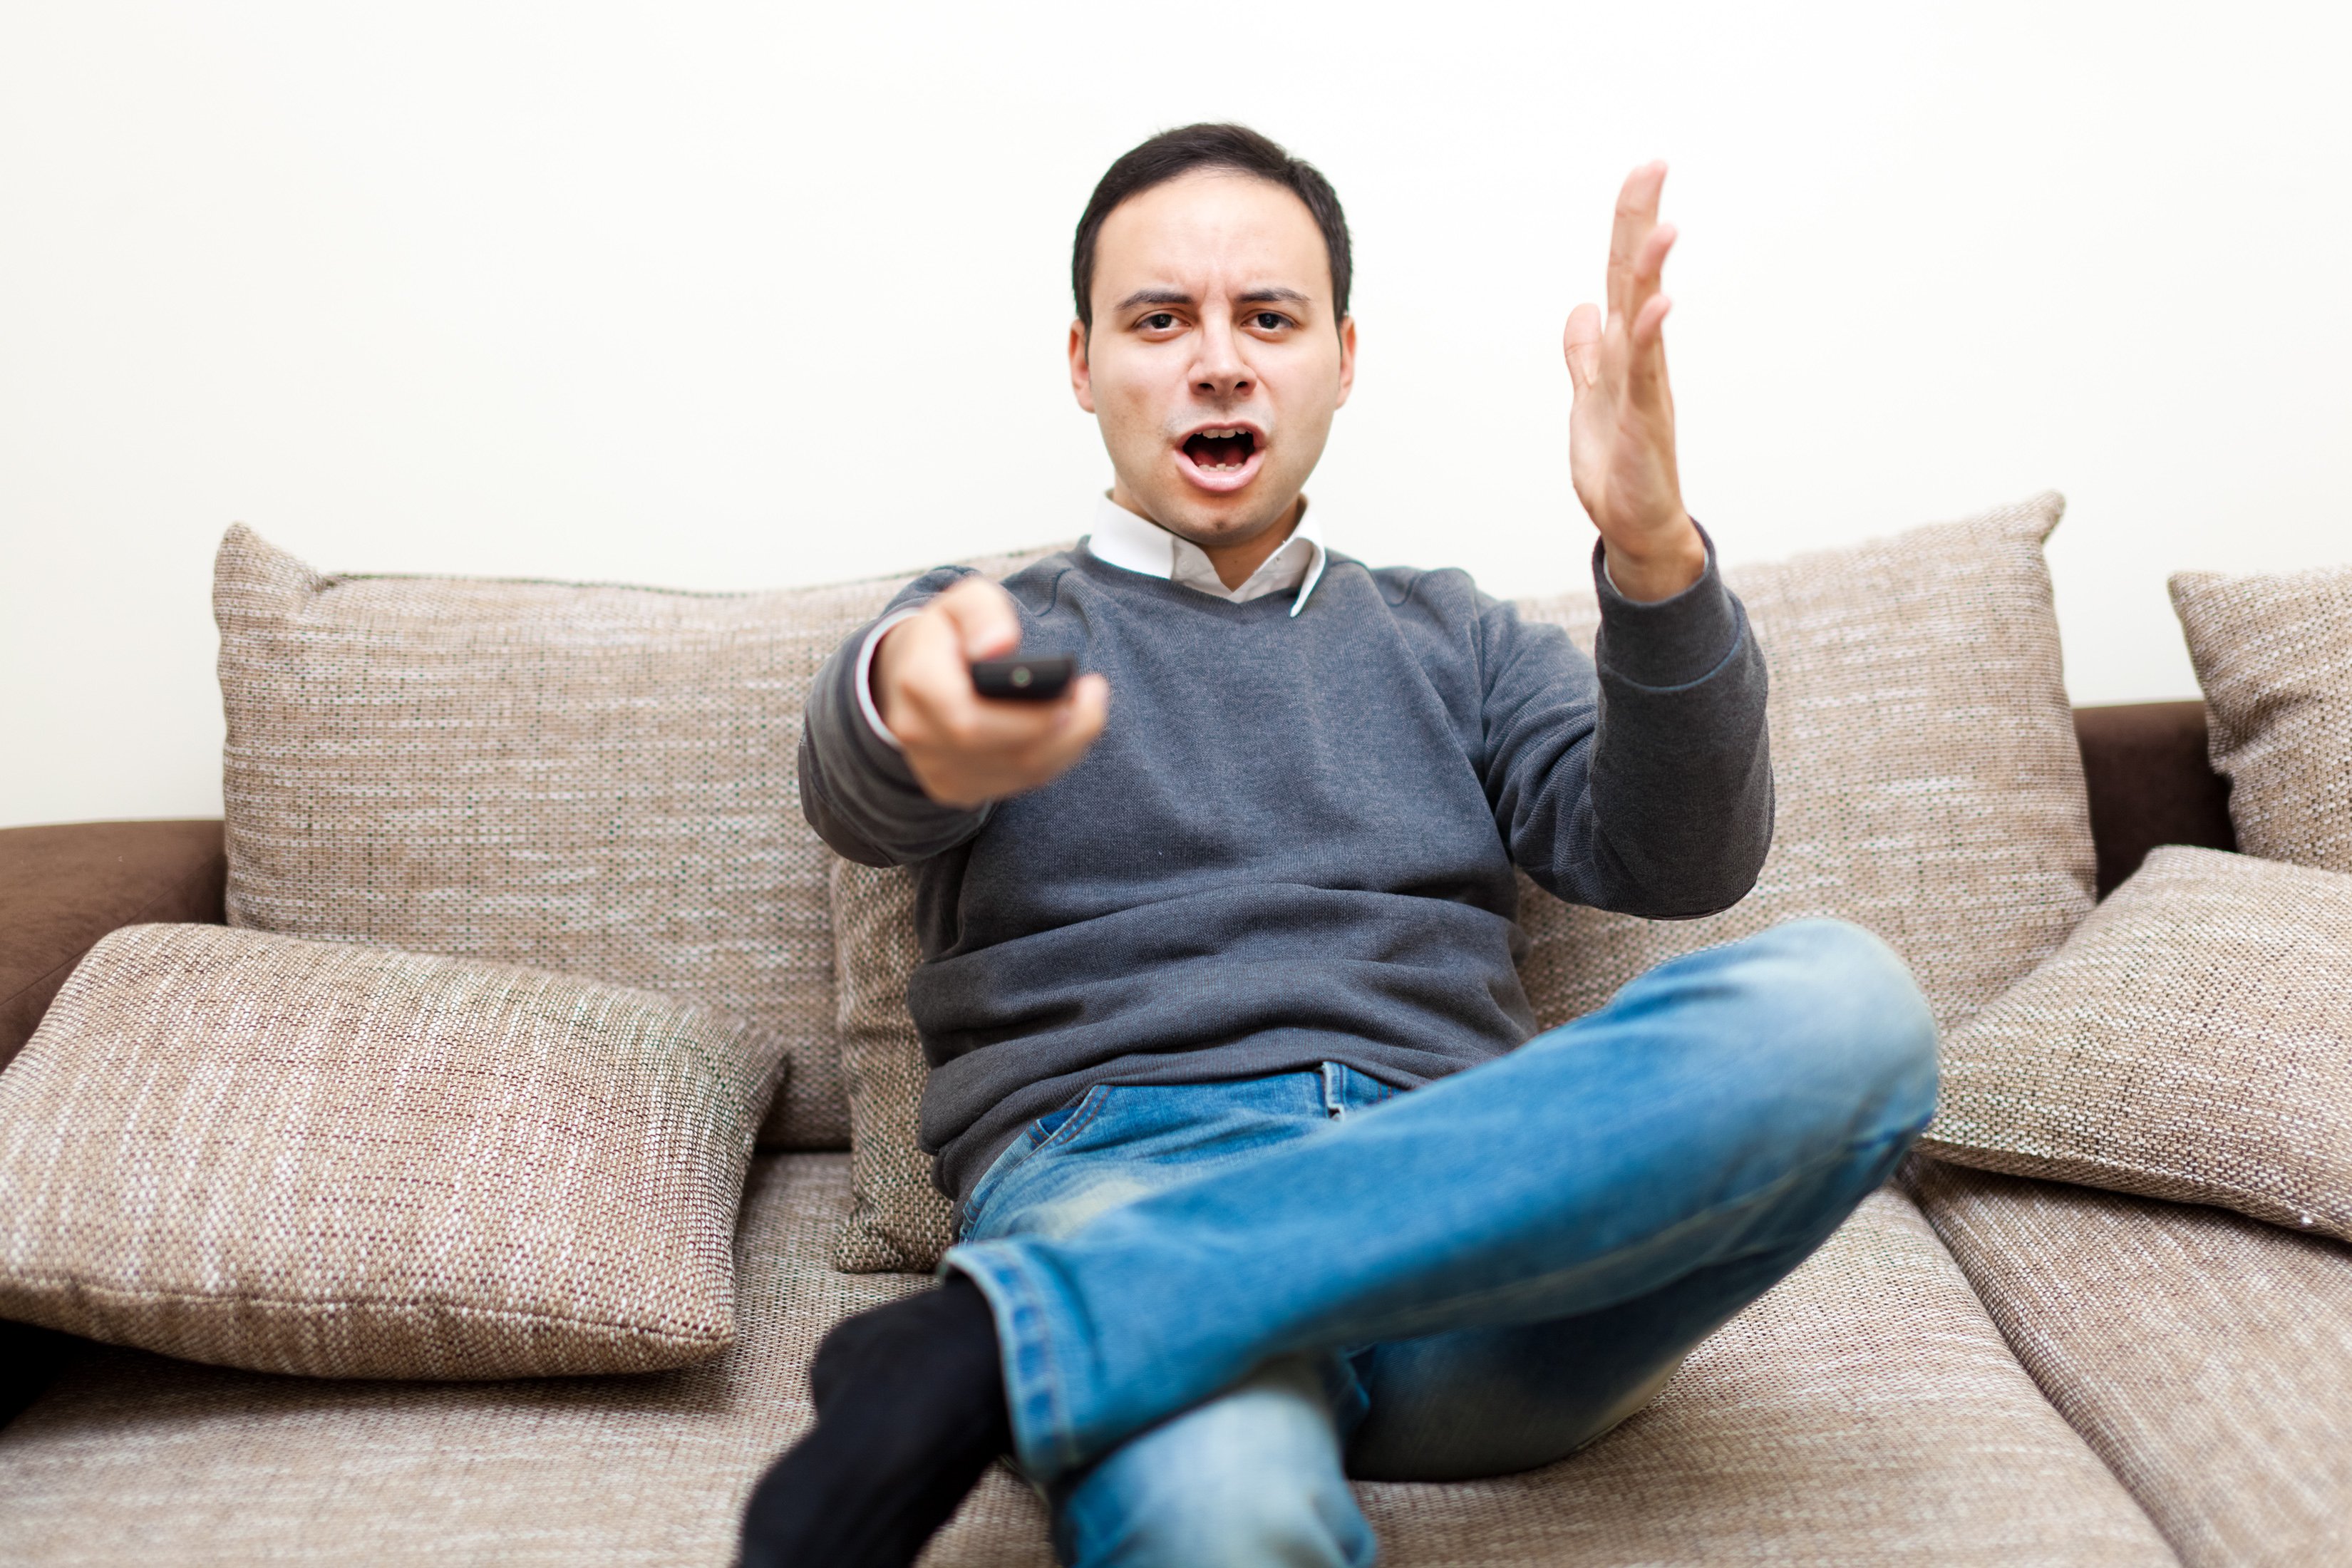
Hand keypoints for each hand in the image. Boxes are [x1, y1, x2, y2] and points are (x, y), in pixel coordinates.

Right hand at [871, 577, 1110, 809]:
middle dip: (1066, 730)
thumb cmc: (949, 635)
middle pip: (1009, 753)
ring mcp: (935, 769)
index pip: (970, 719)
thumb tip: (1000, 646)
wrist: (913, 674)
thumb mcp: (961, 603)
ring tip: (1089, 708)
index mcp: (917, 684)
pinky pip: (1017, 783)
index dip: (1028, 717)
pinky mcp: (954, 788)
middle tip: (1094, 696)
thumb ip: (981, 612)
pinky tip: (1067, 731)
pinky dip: (1053, 759)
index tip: (1071, 694)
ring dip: (1067, 744)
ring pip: (1020, 773)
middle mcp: (919, 734)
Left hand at [1563, 162, 1706, 601]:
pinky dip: (1650, 335)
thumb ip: (1586, 355)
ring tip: (1663, 226)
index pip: (1622, 274)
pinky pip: (1646, 370)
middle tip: (1653, 165)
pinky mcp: (1645, 418)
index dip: (1628, 224)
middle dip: (1642, 222)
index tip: (1642, 172)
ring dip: (1651, 272)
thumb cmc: (1617, 463)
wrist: (1635, 523)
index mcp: (1622, 348)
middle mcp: (1639, 356)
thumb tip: (1581, 312)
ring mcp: (1646, 385)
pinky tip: (1658, 304)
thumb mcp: (1589, 398)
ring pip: (1646, 317)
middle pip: (1636, 278)